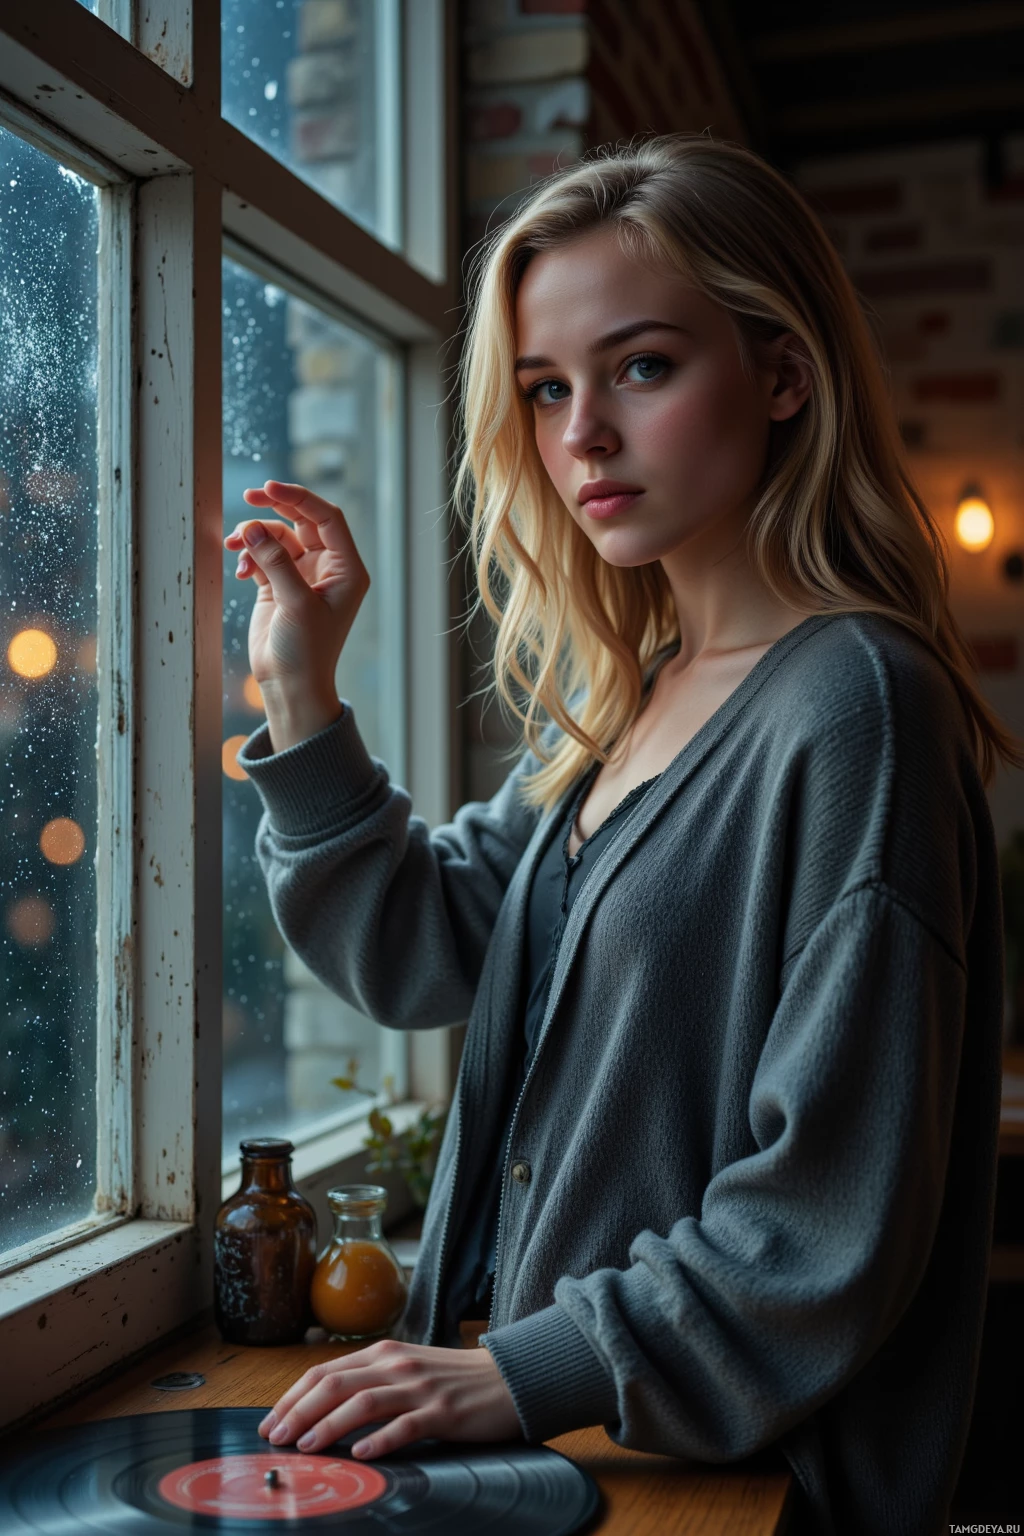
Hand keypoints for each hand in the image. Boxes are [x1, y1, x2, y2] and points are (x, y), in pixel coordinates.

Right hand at [223, 480, 369, 696]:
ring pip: (277, 538)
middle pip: (302, 521)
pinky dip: (249, 556)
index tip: (269, 488)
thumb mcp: (295, 604)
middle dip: (274, 508)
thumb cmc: (306, 651)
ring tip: (234, 545)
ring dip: (255, 536)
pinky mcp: (278, 586)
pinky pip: (262, 556)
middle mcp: (327, 568)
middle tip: (247, 497)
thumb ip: (276, 563)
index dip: (299, 498)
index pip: (327, 518)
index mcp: (346, 569)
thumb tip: (253, 528)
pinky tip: (240, 571)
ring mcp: (301, 576)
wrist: (290, 686)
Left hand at [257, 1338, 521, 1459]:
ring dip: (329, 1425)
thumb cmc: (451, 1379)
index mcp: (384, 1353)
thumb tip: (321, 1409)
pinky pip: (405, 1425)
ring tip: (306, 1447)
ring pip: (364, 1402)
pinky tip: (361, 1454)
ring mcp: (419, 1388)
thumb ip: (370, 1382)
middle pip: (336, 1384)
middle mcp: (396, 1365)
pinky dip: (379, 1440)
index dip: (293, 1397)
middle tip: (276, 1437)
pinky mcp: (442, 1412)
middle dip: (299, 1411)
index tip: (271, 1422)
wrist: (506, 1378)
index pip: (324, 1372)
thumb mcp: (405, 1370)